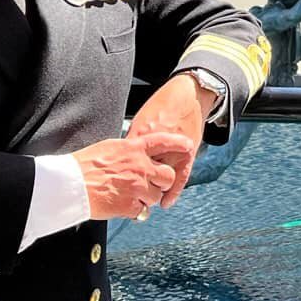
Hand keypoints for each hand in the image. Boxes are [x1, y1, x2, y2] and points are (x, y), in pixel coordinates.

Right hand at [72, 135, 179, 219]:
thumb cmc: (84, 165)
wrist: (70, 184)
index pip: (163, 142)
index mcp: (133, 149)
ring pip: (156, 196)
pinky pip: (142, 211)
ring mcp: (137, 187)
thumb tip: (137, 152)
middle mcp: (140, 166)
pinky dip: (134, 211)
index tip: (188, 145)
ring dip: (148, 198)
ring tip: (130, 196)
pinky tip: (121, 205)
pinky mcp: (130, 205)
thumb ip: (128, 150)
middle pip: (168, 175)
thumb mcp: (109, 148)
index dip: (178, 143)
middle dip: (163, 182)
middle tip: (153, 185)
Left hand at [125, 72, 209, 207]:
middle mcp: (157, 145)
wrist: (187, 96)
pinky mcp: (188, 153)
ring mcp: (173, 150)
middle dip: (136, 187)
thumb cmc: (162, 107)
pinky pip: (180, 177)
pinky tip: (166, 203)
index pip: (126, 162)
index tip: (112, 188)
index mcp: (141, 135)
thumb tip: (120, 156)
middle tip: (128, 198)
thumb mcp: (141, 120)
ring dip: (154, 192)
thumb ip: (133, 140)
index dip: (119, 177)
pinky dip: (173, 192)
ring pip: (161, 178)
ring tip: (146, 203)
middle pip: (142, 173)